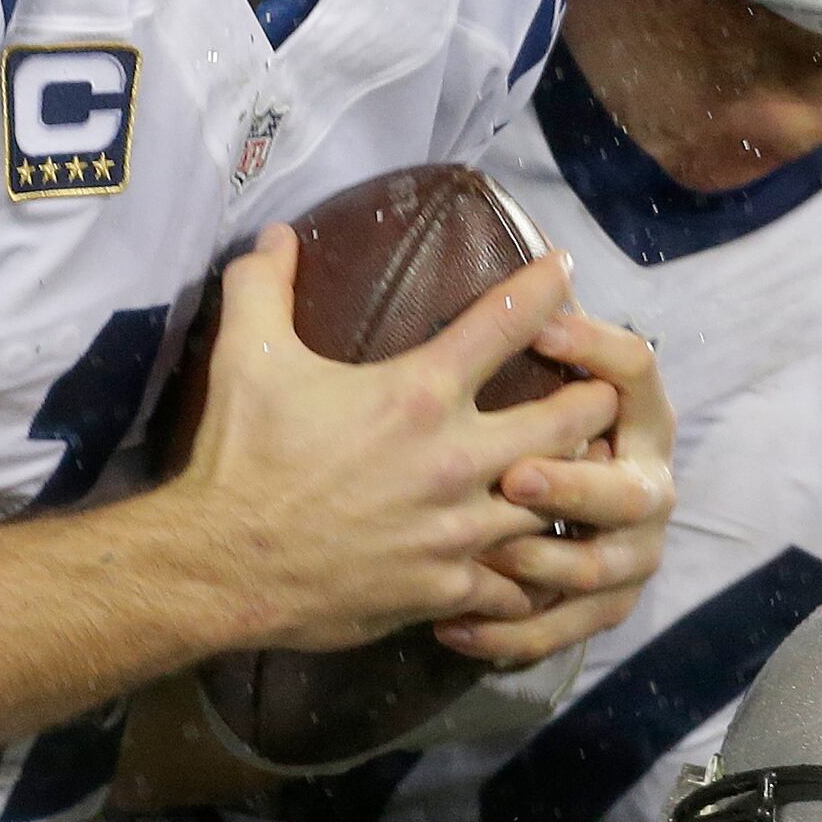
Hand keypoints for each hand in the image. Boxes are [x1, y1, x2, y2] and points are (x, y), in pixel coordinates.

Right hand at [166, 226, 619, 653]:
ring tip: (581, 475)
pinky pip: (515, 583)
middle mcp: (456, 458)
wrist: (221, 565)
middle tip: (600, 390)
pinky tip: (530, 565)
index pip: (507, 321)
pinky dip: (527, 573)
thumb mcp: (246, 356)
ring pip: (556, 503)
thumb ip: (263, 286)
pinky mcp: (447, 587)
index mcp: (420, 392)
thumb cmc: (239, 457)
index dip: (546, 285)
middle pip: (571, 420)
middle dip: (595, 400)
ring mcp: (458, 529)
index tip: (566, 267)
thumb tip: (277, 234)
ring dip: (570, 487)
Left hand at [441, 306, 672, 664]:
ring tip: (488, 558)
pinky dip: (512, 632)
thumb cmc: (541, 426)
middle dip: (572, 486)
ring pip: (598, 569)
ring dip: (543, 563)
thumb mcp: (545, 373)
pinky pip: (563, 629)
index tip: (542, 325)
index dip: (596, 348)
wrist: (574, 517)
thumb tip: (492, 260)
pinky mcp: (604, 607)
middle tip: (515, 477)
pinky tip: (452, 626)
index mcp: (638, 415)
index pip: (635, 370)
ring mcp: (632, 552)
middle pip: (625, 488)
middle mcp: (646, 484)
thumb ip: (529, 322)